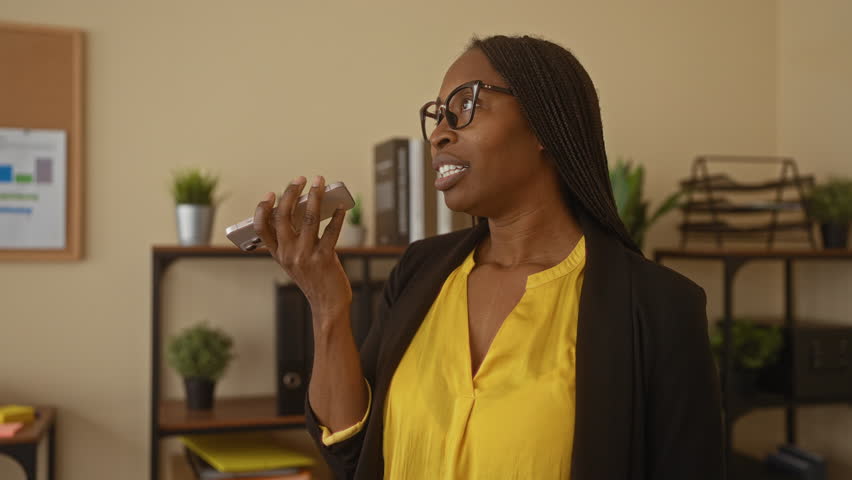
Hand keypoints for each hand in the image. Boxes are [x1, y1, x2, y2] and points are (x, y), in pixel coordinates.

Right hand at [253, 175, 351, 321]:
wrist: (327, 305)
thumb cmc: (314, 280)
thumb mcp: (295, 262)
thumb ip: (295, 241)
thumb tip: (305, 209)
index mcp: (278, 254)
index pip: (261, 228)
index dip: (263, 208)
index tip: (270, 193)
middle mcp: (288, 254)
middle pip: (283, 216)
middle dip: (290, 193)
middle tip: (301, 179)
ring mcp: (305, 256)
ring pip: (307, 219)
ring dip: (314, 196)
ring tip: (319, 183)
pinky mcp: (324, 258)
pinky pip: (331, 232)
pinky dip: (337, 216)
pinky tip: (342, 207)